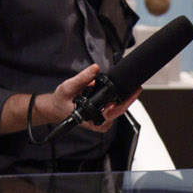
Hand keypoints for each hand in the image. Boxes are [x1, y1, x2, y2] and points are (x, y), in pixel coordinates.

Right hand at [17, 65, 135, 137]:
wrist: (56, 108)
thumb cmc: (61, 101)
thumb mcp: (68, 87)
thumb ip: (82, 78)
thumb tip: (95, 69)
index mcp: (92, 120)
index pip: (115, 111)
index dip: (126, 101)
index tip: (135, 91)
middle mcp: (99, 123)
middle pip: (120, 110)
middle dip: (127, 97)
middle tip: (136, 86)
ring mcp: (102, 122)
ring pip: (117, 109)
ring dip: (122, 98)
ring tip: (129, 88)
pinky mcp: (103, 118)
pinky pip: (113, 108)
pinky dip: (117, 99)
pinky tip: (120, 92)